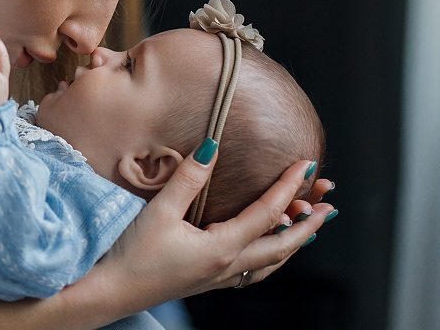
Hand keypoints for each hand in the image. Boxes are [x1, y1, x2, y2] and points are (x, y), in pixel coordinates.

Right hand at [73, 144, 336, 319]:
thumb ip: (188, 178)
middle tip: (330, 206)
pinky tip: (263, 254)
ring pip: (269, 264)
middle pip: (281, 246)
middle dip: (308, 225)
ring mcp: (217, 278)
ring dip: (293, 245)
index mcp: (221, 248)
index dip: (289, 187)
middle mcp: (226, 267)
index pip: (267, 213)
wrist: (108, 292)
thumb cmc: (130, 253)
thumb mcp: (159, 211)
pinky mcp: (205, 282)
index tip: (307, 164)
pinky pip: (252, 272)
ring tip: (309, 230)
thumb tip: (213, 147)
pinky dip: (269, 260)